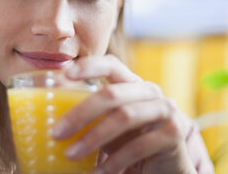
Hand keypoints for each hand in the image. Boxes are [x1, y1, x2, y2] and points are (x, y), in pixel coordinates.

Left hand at [51, 54, 196, 173]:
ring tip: (70, 155)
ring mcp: (165, 109)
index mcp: (132, 84)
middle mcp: (150, 91)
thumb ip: (91, 119)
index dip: (89, 66)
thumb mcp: (108, 128)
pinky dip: (115, 160)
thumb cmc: (130, 144)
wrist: (167, 168)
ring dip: (93, 138)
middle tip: (56, 133)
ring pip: (124, 116)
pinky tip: (99, 172)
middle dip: (80, 113)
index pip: (111, 64)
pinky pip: (139, 144)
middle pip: (112, 93)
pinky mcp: (175, 132)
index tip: (65, 75)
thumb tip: (52, 124)